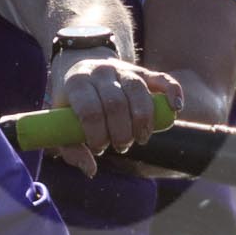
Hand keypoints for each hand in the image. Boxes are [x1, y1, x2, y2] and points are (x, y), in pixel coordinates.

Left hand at [49, 50, 183, 177]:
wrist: (79, 64)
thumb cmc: (70, 102)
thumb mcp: (60, 123)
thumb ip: (70, 149)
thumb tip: (91, 170)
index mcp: (77, 83)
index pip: (90, 111)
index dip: (97, 135)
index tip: (99, 148)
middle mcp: (100, 72)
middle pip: (116, 104)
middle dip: (121, 133)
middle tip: (121, 146)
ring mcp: (123, 69)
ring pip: (139, 92)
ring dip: (143, 122)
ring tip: (140, 138)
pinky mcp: (142, 71)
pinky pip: (162, 78)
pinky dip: (172, 92)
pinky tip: (176, 108)